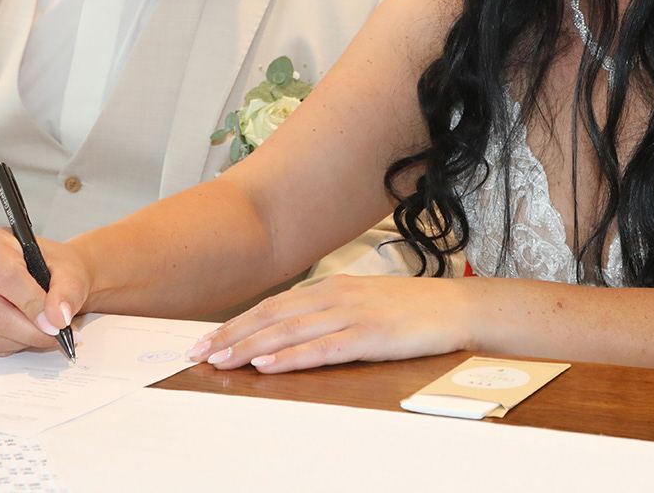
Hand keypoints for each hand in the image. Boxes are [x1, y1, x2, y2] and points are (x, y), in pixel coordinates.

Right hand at [0, 228, 89, 355]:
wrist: (52, 274)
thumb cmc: (56, 267)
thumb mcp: (71, 270)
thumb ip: (67, 292)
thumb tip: (58, 318)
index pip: (5, 277)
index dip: (31, 303)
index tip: (54, 322)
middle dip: (30, 331)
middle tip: (56, 334)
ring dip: (22, 341)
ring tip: (45, 333)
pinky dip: (10, 346)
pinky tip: (27, 334)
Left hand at [185, 274, 473, 373]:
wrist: (457, 307)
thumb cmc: (410, 309)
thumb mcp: (362, 302)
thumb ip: (326, 312)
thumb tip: (287, 330)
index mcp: (330, 287)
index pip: (271, 305)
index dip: (236, 323)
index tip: (205, 340)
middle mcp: (334, 296)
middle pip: (271, 317)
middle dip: (231, 335)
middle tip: (197, 354)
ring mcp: (351, 315)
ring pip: (289, 332)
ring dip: (251, 347)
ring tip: (220, 361)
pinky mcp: (370, 336)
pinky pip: (323, 348)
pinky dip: (292, 357)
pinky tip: (269, 365)